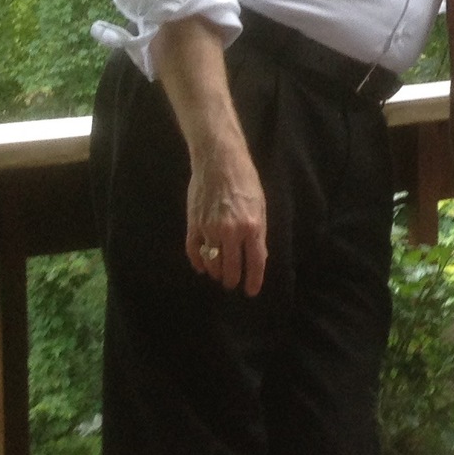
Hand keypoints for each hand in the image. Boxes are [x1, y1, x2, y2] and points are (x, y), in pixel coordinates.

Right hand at [186, 145, 268, 295]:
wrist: (219, 162)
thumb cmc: (245, 182)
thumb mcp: (261, 207)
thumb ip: (258, 232)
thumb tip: (257, 256)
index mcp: (252, 226)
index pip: (255, 261)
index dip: (254, 280)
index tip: (251, 291)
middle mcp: (230, 231)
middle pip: (231, 267)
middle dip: (233, 280)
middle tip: (233, 284)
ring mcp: (209, 229)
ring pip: (212, 262)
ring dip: (216, 272)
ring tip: (220, 275)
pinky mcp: (193, 224)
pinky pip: (193, 251)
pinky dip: (198, 262)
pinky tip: (202, 267)